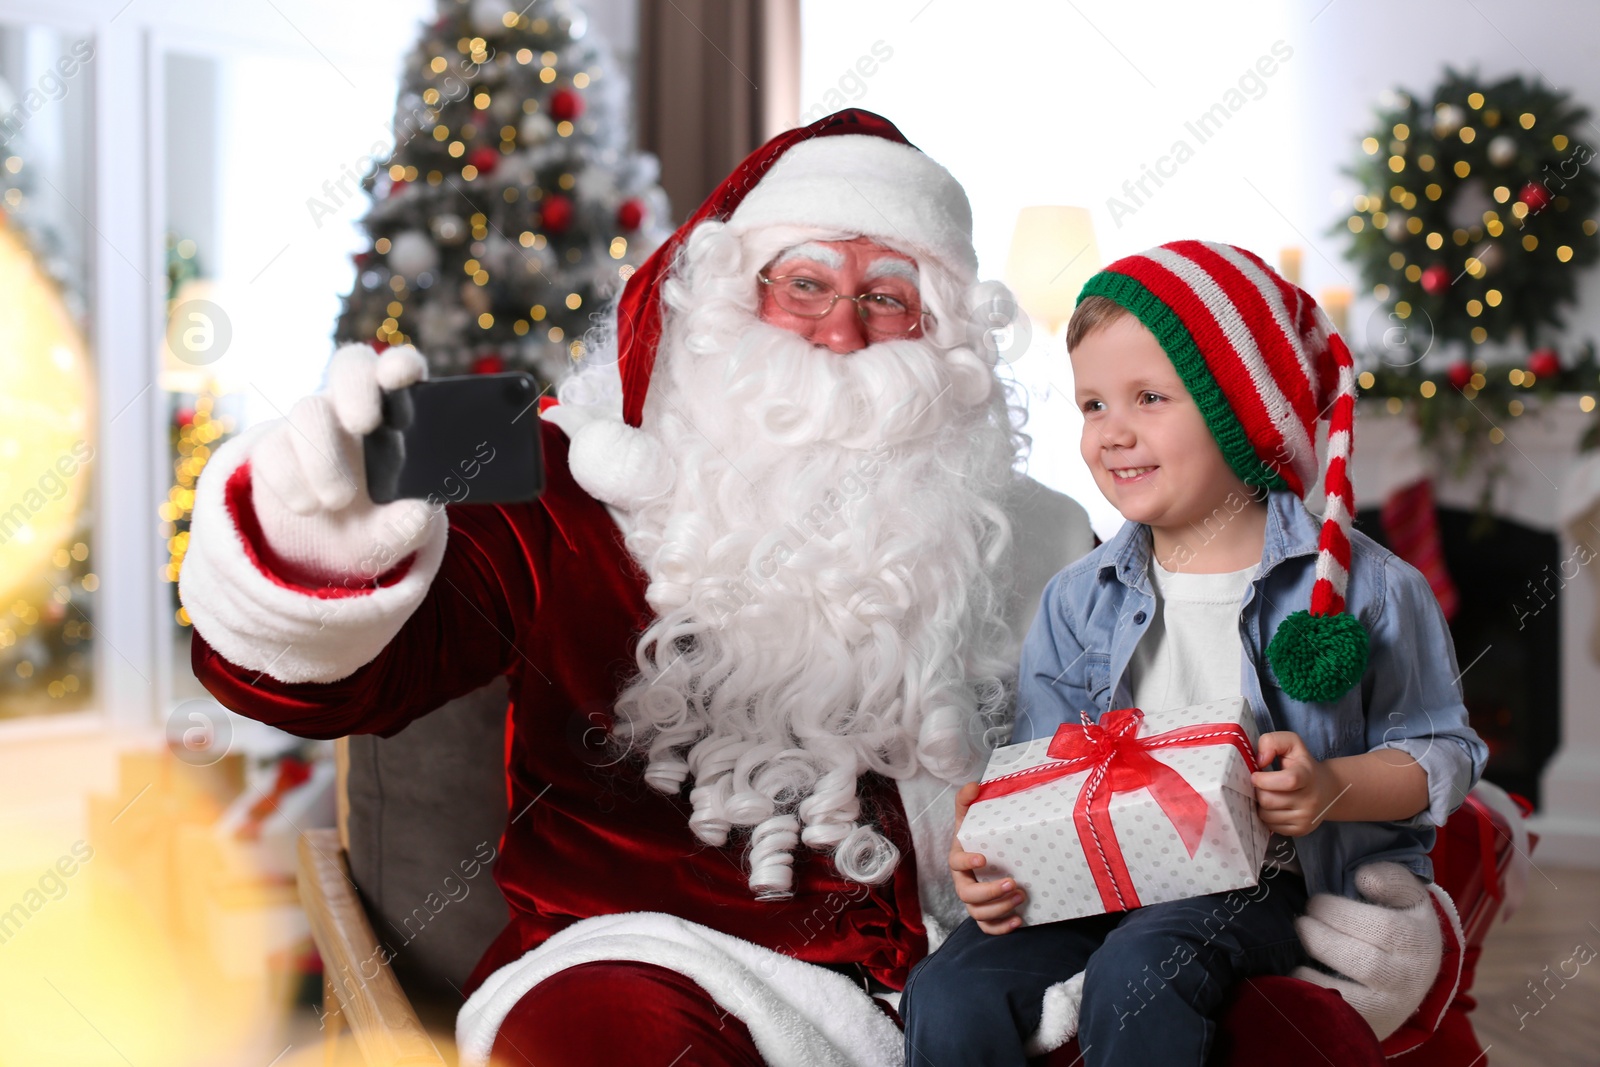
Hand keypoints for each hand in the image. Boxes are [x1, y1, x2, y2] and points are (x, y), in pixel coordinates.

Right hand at [251, 344, 441, 582]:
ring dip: (322, 457)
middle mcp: (354, 408)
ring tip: (337, 500)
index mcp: (398, 417)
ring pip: (308, 410)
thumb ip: (410, 525)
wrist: (324, 551)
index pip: (402, 370)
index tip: (402, 375)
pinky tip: (308, 506)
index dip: (401, 364)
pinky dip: (290, 480)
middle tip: (364, 423)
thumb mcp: (397, 533)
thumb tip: (417, 514)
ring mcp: (311, 424)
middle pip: (351, 366)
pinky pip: (272, 449)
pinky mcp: (272, 448)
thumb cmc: (375, 525)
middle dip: (356, 387)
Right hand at [948, 781, 1026, 934]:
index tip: (984, 858)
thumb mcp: (971, 817)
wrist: (988, 855)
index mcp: (959, 859)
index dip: (967, 862)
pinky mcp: (985, 914)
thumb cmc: (979, 837)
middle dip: (990, 893)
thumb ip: (967, 800)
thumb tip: (974, 785)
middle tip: (1014, 884)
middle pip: (968, 896)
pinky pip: (987, 928)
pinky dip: (1001, 928)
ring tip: (1021, 897)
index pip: (956, 863)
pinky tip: (1018, 921)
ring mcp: (973, 901)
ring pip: (978, 914)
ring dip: (999, 909)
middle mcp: (963, 882)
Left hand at [1252, 731, 1336, 836]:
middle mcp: (1310, 799)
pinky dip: (1266, 816)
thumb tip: (1259, 760)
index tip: (1255, 775)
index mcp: (1308, 775)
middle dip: (1257, 791)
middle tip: (1259, 785)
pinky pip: (1271, 826)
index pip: (1288, 780)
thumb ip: (1272, 742)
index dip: (1265, 779)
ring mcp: (1306, 818)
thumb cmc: (1302, 764)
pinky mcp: (1301, 830)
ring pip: (1266, 815)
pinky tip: (1273, 806)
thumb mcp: (1292, 744)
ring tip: (1267, 794)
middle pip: (1269, 800)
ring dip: (1260, 805)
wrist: (1327, 789)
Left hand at [1292, 861, 1443, 1039]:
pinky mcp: (1368, 1025)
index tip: (1317, 902)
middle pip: (1363, 962)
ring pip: (1348, 993)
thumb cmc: (1400, 921)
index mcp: (1418, 940)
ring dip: (1310, 968)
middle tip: (1302, 922)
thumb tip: (1364, 878)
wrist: (1413, 975)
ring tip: (1301, 945)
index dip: (1339, 911)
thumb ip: (1390, 878)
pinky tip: (1298, 971)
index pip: (1383, 928)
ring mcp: (1389, 1007)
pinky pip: (1332, 1013)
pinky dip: (1308, 992)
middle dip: (1320, 936)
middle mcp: (1409, 978)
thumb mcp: (1406, 894)